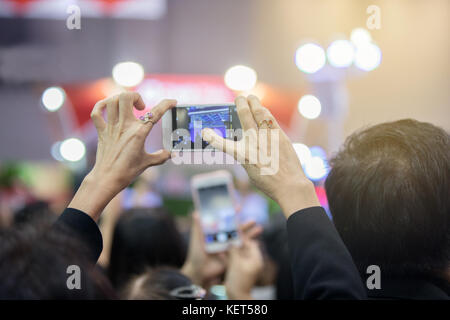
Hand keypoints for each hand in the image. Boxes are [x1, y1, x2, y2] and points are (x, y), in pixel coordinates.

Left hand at [68, 92, 175, 220]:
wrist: (107, 179)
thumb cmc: (127, 171)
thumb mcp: (148, 162)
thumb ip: (161, 156)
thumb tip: (172, 154)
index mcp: (139, 133)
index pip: (156, 113)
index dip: (166, 104)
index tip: (172, 102)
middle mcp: (124, 126)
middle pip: (126, 97)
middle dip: (136, 96)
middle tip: (141, 106)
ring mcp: (111, 127)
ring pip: (112, 101)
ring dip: (121, 99)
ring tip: (127, 106)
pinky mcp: (101, 131)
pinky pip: (97, 112)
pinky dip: (101, 105)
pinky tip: (108, 107)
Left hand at [181, 212, 261, 288]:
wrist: (199, 271)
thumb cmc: (196, 254)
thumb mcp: (196, 239)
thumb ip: (197, 227)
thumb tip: (196, 212)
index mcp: (216, 232)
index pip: (226, 221)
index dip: (232, 214)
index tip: (238, 207)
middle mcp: (224, 238)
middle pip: (236, 229)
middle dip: (245, 224)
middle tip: (254, 220)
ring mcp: (229, 247)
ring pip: (242, 238)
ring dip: (251, 233)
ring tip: (259, 228)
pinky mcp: (233, 256)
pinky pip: (242, 250)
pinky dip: (250, 245)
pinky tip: (257, 242)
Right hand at [202, 95, 318, 217]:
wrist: (290, 185)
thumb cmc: (270, 182)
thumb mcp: (251, 170)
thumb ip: (247, 154)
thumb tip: (249, 139)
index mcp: (243, 155)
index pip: (222, 144)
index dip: (211, 137)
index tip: (204, 132)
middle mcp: (255, 142)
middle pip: (245, 115)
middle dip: (241, 103)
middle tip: (239, 97)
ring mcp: (269, 137)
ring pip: (260, 113)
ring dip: (255, 103)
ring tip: (252, 98)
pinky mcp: (280, 136)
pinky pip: (271, 119)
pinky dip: (266, 112)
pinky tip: (264, 111)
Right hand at [224, 230, 263, 299]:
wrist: (236, 295)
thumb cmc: (239, 279)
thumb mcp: (236, 262)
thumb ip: (234, 251)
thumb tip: (231, 242)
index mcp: (255, 259)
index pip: (252, 244)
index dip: (244, 238)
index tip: (236, 233)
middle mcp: (251, 261)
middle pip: (244, 248)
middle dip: (235, 243)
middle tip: (228, 236)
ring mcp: (244, 266)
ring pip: (237, 254)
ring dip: (230, 249)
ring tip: (223, 242)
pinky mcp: (238, 270)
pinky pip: (233, 260)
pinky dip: (228, 257)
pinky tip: (220, 253)